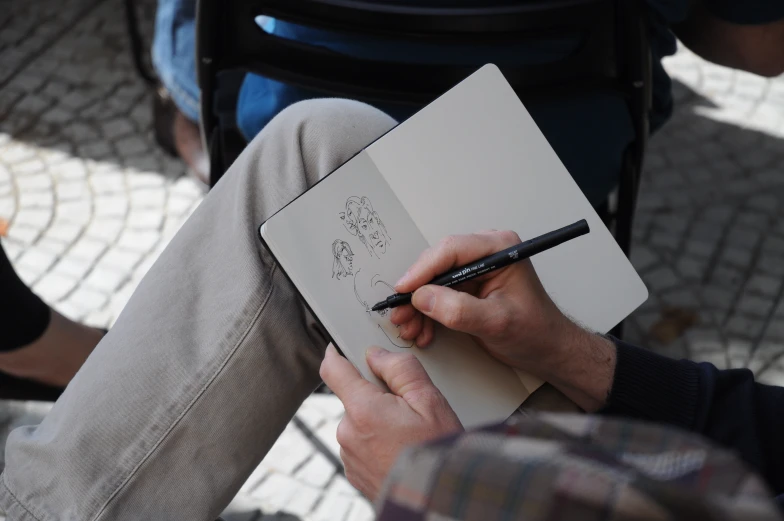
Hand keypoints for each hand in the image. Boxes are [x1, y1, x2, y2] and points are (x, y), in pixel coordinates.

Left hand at [319, 344, 462, 499]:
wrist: (437, 501)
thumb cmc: (438, 453)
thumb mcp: (430, 401)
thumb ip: (401, 368)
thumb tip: (377, 355)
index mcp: (363, 410)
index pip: (333, 369)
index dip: (337, 354)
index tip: (341, 348)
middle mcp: (348, 433)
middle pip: (354, 398)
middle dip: (375, 396)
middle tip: (407, 409)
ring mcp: (349, 456)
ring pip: (359, 423)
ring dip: (377, 422)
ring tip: (408, 436)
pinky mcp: (354, 473)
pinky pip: (361, 446)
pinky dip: (377, 443)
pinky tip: (401, 451)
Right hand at [390, 230, 615, 410]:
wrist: (546, 350)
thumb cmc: (535, 332)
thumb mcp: (497, 323)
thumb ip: (459, 310)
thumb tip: (423, 298)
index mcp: (499, 249)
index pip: (451, 250)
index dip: (423, 270)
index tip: (404, 290)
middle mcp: (485, 253)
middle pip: (437, 264)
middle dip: (417, 293)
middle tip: (401, 314)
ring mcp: (475, 269)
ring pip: (433, 281)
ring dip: (418, 307)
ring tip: (410, 329)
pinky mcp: (467, 286)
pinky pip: (437, 294)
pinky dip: (426, 313)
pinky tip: (422, 331)